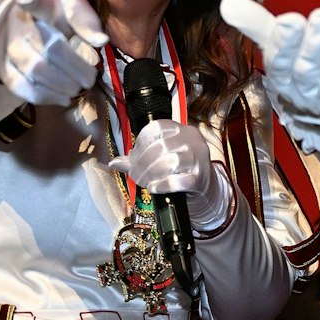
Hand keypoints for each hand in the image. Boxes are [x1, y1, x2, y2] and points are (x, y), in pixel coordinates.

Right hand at [0, 0, 106, 105]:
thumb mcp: (74, 8)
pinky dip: (43, 97)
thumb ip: (86, 22)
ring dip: (58, 86)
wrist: (21, 19)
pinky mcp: (0, 66)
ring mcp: (4, 46)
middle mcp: (15, 24)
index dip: (30, 2)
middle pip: (42, 50)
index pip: (33, 2)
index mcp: (37, 3)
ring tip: (77, 88)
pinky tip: (62, 98)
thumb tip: (101, 41)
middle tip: (89, 79)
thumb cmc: (56, 14)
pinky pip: (18, 86)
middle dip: (71, 70)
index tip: (26, 1)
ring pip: (29, 72)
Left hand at [109, 119, 230, 228]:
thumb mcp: (161, 159)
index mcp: (181, 130)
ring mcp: (198, 159)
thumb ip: (138, 159)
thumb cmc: (180, 170)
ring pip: (170, 162)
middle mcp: (192, 140)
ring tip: (143, 182)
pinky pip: (179, 181)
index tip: (133, 157)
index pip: (157, 128)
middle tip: (134, 175)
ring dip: (150, 174)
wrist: (206, 191)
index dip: (140, 142)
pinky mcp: (200, 179)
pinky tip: (154, 188)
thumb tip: (113, 163)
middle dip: (142, 163)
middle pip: (161, 147)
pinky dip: (162, 185)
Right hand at [220, 0, 319, 126]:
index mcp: (282, 80)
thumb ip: (257, 25)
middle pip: (309, 70)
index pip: (280, 64)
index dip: (286, 43)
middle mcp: (305, 96)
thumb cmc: (303, 69)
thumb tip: (227, 3)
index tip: (292, 20)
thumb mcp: (279, 47)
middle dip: (318, 43)